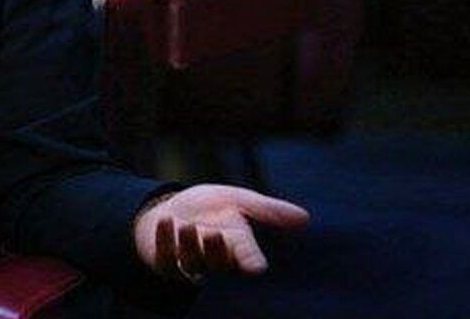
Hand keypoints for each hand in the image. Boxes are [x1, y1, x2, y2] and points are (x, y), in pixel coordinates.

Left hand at [133, 185, 308, 283]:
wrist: (174, 208)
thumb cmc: (210, 208)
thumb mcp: (239, 201)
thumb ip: (268, 210)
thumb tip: (306, 218)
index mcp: (235, 245)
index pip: (245, 256)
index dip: (250, 260)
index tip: (257, 267)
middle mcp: (213, 257)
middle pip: (217, 261)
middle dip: (216, 250)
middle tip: (214, 235)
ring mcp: (188, 260)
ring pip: (191, 261)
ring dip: (188, 244)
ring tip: (186, 226)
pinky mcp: (165, 260)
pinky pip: (165, 258)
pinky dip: (164, 240)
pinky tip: (165, 221)